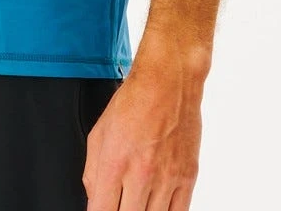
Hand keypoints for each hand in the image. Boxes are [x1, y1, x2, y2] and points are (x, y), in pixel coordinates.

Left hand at [81, 38, 204, 210]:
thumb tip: (94, 201)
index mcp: (114, 162)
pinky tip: (156, 206)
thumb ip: (92, 173)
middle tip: (119, 202)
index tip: (100, 210)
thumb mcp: (98, 134)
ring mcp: (167, 178)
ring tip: (137, 202)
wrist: (168, 82)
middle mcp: (141, 174)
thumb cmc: (133, 102)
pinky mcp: (188, 177)